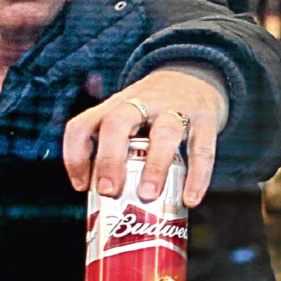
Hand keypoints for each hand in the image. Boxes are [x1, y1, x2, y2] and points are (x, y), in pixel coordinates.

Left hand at [64, 69, 225, 207]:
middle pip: (118, 123)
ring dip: (154, 166)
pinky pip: (202, 148)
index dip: (75, 155)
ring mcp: (175, 109)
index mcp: (115, 106)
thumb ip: (116, 151)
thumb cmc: (154, 110)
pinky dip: (197, 176)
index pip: (83, 124)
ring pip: (164, 132)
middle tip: (109, 191)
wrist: (195, 76)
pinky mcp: (205, 120)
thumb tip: (106, 204)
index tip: (82, 186)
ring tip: (148, 195)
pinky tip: (190, 199)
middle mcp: (141, 103)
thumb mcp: (127, 118)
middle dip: (110, 158)